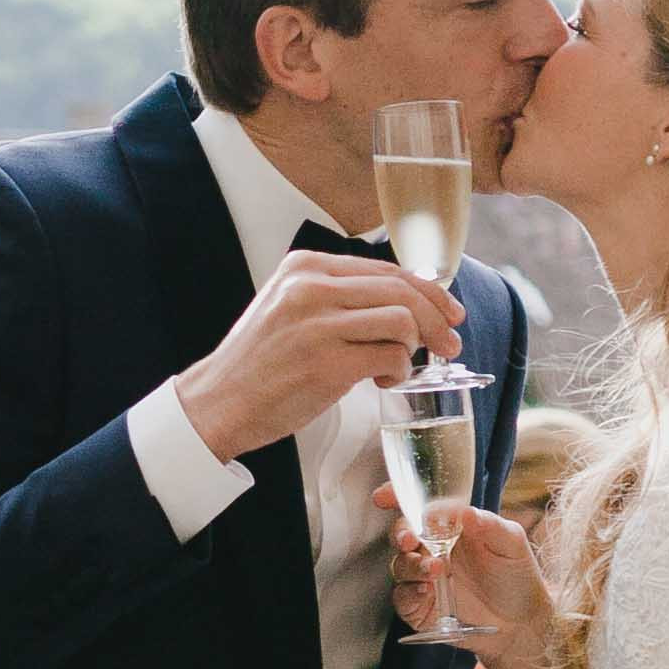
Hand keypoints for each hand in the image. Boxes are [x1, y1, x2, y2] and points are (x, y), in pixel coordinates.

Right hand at [178, 246, 464, 465]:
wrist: (218, 401)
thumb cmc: (262, 362)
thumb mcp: (292, 306)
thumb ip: (339, 295)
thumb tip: (408, 299)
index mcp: (306, 266)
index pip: (386, 269)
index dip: (428, 291)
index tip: (448, 311)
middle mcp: (311, 287)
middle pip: (402, 291)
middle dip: (437, 319)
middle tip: (450, 343)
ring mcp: (318, 325)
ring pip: (402, 321)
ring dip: (414, 348)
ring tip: (399, 366)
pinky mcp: (326, 363)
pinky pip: (390, 357)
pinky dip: (398, 371)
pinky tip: (382, 380)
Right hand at [385, 492, 556, 668]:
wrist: (523, 621)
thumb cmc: (517, 575)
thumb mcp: (512, 543)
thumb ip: (490, 525)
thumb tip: (465, 512)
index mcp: (451, 528)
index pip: (418, 508)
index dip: (397, 498)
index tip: (384, 498)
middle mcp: (433, 550)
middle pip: (402, 534)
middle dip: (401, 533)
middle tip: (410, 538)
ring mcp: (425, 579)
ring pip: (400, 565)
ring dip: (411, 564)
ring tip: (434, 569)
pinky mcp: (421, 607)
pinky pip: (403, 597)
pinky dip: (409, 592)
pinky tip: (425, 590)